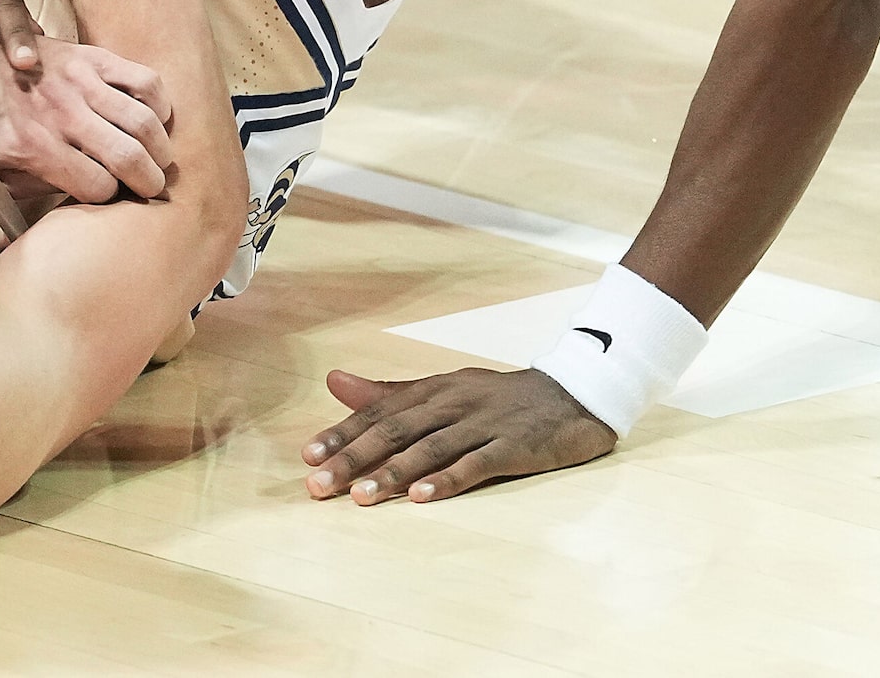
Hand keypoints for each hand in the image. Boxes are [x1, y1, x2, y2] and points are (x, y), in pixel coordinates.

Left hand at [0, 35, 173, 202]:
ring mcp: (79, 81)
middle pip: (129, 157)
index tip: (110, 196)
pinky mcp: (90, 55)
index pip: (97, 187)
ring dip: (160, 147)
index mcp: (33, 146)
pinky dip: (159, 103)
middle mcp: (61, 114)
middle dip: (149, 181)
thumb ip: (38, 187)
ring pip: (143, 121)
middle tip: (153, 187)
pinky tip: (152, 118)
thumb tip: (83, 202)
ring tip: (159, 158)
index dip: (109, 198)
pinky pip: (144, 79)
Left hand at [301, 365, 615, 504]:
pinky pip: (478, 463)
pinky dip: (449, 478)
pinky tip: (424, 496)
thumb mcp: (442, 389)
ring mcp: (483, 423)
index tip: (308, 456)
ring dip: (394, 473)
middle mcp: (452, 403)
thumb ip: (388, 393)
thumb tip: (334, 382)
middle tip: (319, 484)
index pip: (378, 412)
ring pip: (430, 447)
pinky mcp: (514, 445)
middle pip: (395, 430)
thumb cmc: (497, 398)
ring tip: (361, 496)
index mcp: (432, 391)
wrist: (572, 394)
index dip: (342, 433)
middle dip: (354, 458)